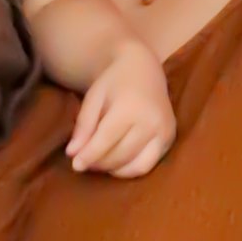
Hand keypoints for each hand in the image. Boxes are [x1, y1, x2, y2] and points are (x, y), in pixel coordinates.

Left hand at [64, 36, 176, 176]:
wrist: (144, 70)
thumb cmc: (114, 82)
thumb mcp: (94, 98)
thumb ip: (84, 125)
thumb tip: (72, 154)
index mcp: (130, 107)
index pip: (106, 140)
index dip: (89, 156)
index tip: (75, 165)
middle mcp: (151, 121)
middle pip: (120, 155)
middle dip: (99, 164)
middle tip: (84, 163)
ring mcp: (164, 131)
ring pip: (136, 166)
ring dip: (114, 170)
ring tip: (99, 163)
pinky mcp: (170, 139)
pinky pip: (148, 165)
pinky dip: (129, 170)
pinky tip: (116, 163)